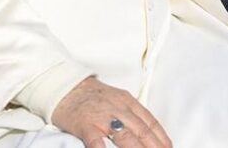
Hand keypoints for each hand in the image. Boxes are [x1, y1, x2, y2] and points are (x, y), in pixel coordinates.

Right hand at [52, 77, 171, 147]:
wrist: (66, 87)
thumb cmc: (92, 96)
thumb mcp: (117, 100)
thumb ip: (131, 114)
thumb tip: (146, 132)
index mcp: (128, 102)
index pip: (150, 122)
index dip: (161, 138)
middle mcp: (119, 108)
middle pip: (142, 131)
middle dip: (154, 147)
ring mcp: (102, 117)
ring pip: (125, 136)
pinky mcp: (85, 124)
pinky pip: (96, 140)